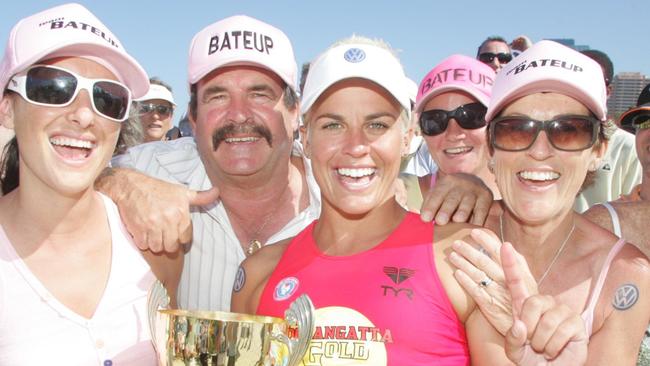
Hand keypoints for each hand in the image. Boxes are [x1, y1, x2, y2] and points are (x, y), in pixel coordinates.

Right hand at [99, 168, 219, 252]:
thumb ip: (201, 197)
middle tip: (163, 235)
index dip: (180, 238)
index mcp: (181, 212)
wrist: (131, 186)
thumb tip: (217, 192)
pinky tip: (143, 232)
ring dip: (155, 244)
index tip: (175, 233)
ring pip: (157, 247)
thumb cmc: (158, 189)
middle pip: (171, 247)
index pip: (186, 238)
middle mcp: (168, 219)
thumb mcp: (182, 192)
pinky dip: (142, 242)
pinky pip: (143, 245)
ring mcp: (152, 225)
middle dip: (168, 243)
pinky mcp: (138, 229)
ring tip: (153, 233)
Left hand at [420, 173, 492, 225]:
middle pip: (452, 199)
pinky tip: (472, 228)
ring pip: (467, 204)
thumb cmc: (450, 194)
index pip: (437, 194)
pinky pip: (481, 210)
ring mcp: (475, 190)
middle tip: (440, 221)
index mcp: (446, 182)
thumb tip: (423, 220)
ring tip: (457, 221)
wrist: (472, 181)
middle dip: (446, 210)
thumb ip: (429, 205)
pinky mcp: (487, 196)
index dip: (431, 207)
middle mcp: (461, 184)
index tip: (425, 219)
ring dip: (462, 213)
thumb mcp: (438, 194)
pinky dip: (477, 220)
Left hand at [451, 229, 535, 334]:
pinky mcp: (490, 307)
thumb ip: (517, 263)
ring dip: (463, 263)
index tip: (474, 231)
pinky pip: (476, 292)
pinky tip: (457, 273)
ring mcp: (498, 294)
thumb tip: (504, 245)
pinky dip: (466, 281)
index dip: (486, 241)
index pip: (500, 252)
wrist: (529, 329)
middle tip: (457, 242)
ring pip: (477, 274)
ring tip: (452, 255)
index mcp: (517, 272)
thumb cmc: (525, 300)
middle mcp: (507, 281)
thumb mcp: (527, 280)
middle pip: (485, 262)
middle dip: (469, 250)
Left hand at [502, 242, 587, 364]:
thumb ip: (512, 338)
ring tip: (543, 348)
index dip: (510, 264)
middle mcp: (543, 304)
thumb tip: (521, 324)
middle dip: (529, 328)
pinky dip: (553, 347)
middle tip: (532, 342)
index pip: (516, 281)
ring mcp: (561, 311)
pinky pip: (561, 331)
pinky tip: (555, 350)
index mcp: (524, 306)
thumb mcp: (514, 350)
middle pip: (531, 302)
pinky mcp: (576, 322)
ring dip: (541, 342)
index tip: (505, 246)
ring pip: (546, 321)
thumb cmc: (531, 359)